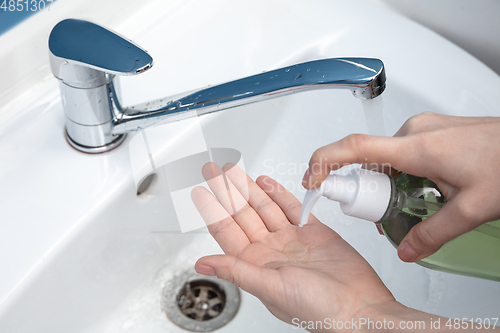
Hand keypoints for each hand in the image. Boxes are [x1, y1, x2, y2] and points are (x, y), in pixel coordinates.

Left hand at [191, 162, 397, 330]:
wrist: (359, 306)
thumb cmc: (318, 308)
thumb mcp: (270, 288)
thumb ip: (236, 270)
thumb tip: (202, 264)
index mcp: (256, 264)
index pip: (226, 230)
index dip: (211, 208)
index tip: (200, 190)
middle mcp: (271, 249)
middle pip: (242, 213)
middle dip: (227, 190)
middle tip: (214, 170)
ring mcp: (291, 239)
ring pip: (265, 207)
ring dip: (249, 188)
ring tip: (235, 171)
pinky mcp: (314, 232)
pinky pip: (292, 208)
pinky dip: (279, 194)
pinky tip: (266, 182)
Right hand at [302, 112, 499, 261]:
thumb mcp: (471, 208)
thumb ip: (434, 233)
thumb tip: (407, 250)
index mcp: (417, 147)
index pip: (354, 148)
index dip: (324, 161)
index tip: (311, 178)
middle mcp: (413, 131)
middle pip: (368, 161)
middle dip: (369, 190)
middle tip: (391, 214)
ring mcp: (421, 129)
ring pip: (386, 158)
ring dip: (389, 183)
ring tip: (420, 201)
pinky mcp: (429, 131)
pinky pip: (400, 152)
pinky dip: (401, 173)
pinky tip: (426, 188)